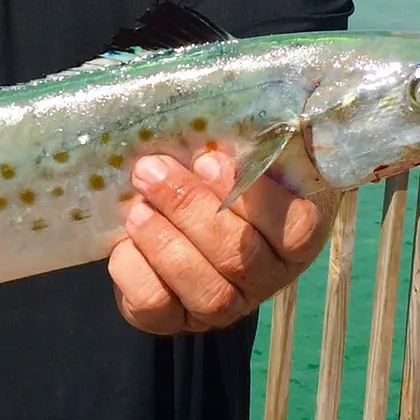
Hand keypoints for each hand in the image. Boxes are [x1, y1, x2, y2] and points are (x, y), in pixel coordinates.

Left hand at [109, 150, 336, 334]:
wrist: (175, 207)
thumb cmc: (215, 168)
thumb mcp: (240, 146)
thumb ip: (248, 132)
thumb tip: (248, 101)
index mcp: (297, 230)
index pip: (294, 227)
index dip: (251, 197)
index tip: (208, 158)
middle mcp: (269, 276)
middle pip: (240, 256)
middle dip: (189, 209)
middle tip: (150, 171)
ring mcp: (227, 305)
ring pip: (208, 293)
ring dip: (165, 244)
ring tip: (137, 208)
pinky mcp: (178, 318)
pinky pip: (159, 310)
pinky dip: (137, 275)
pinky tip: (123, 244)